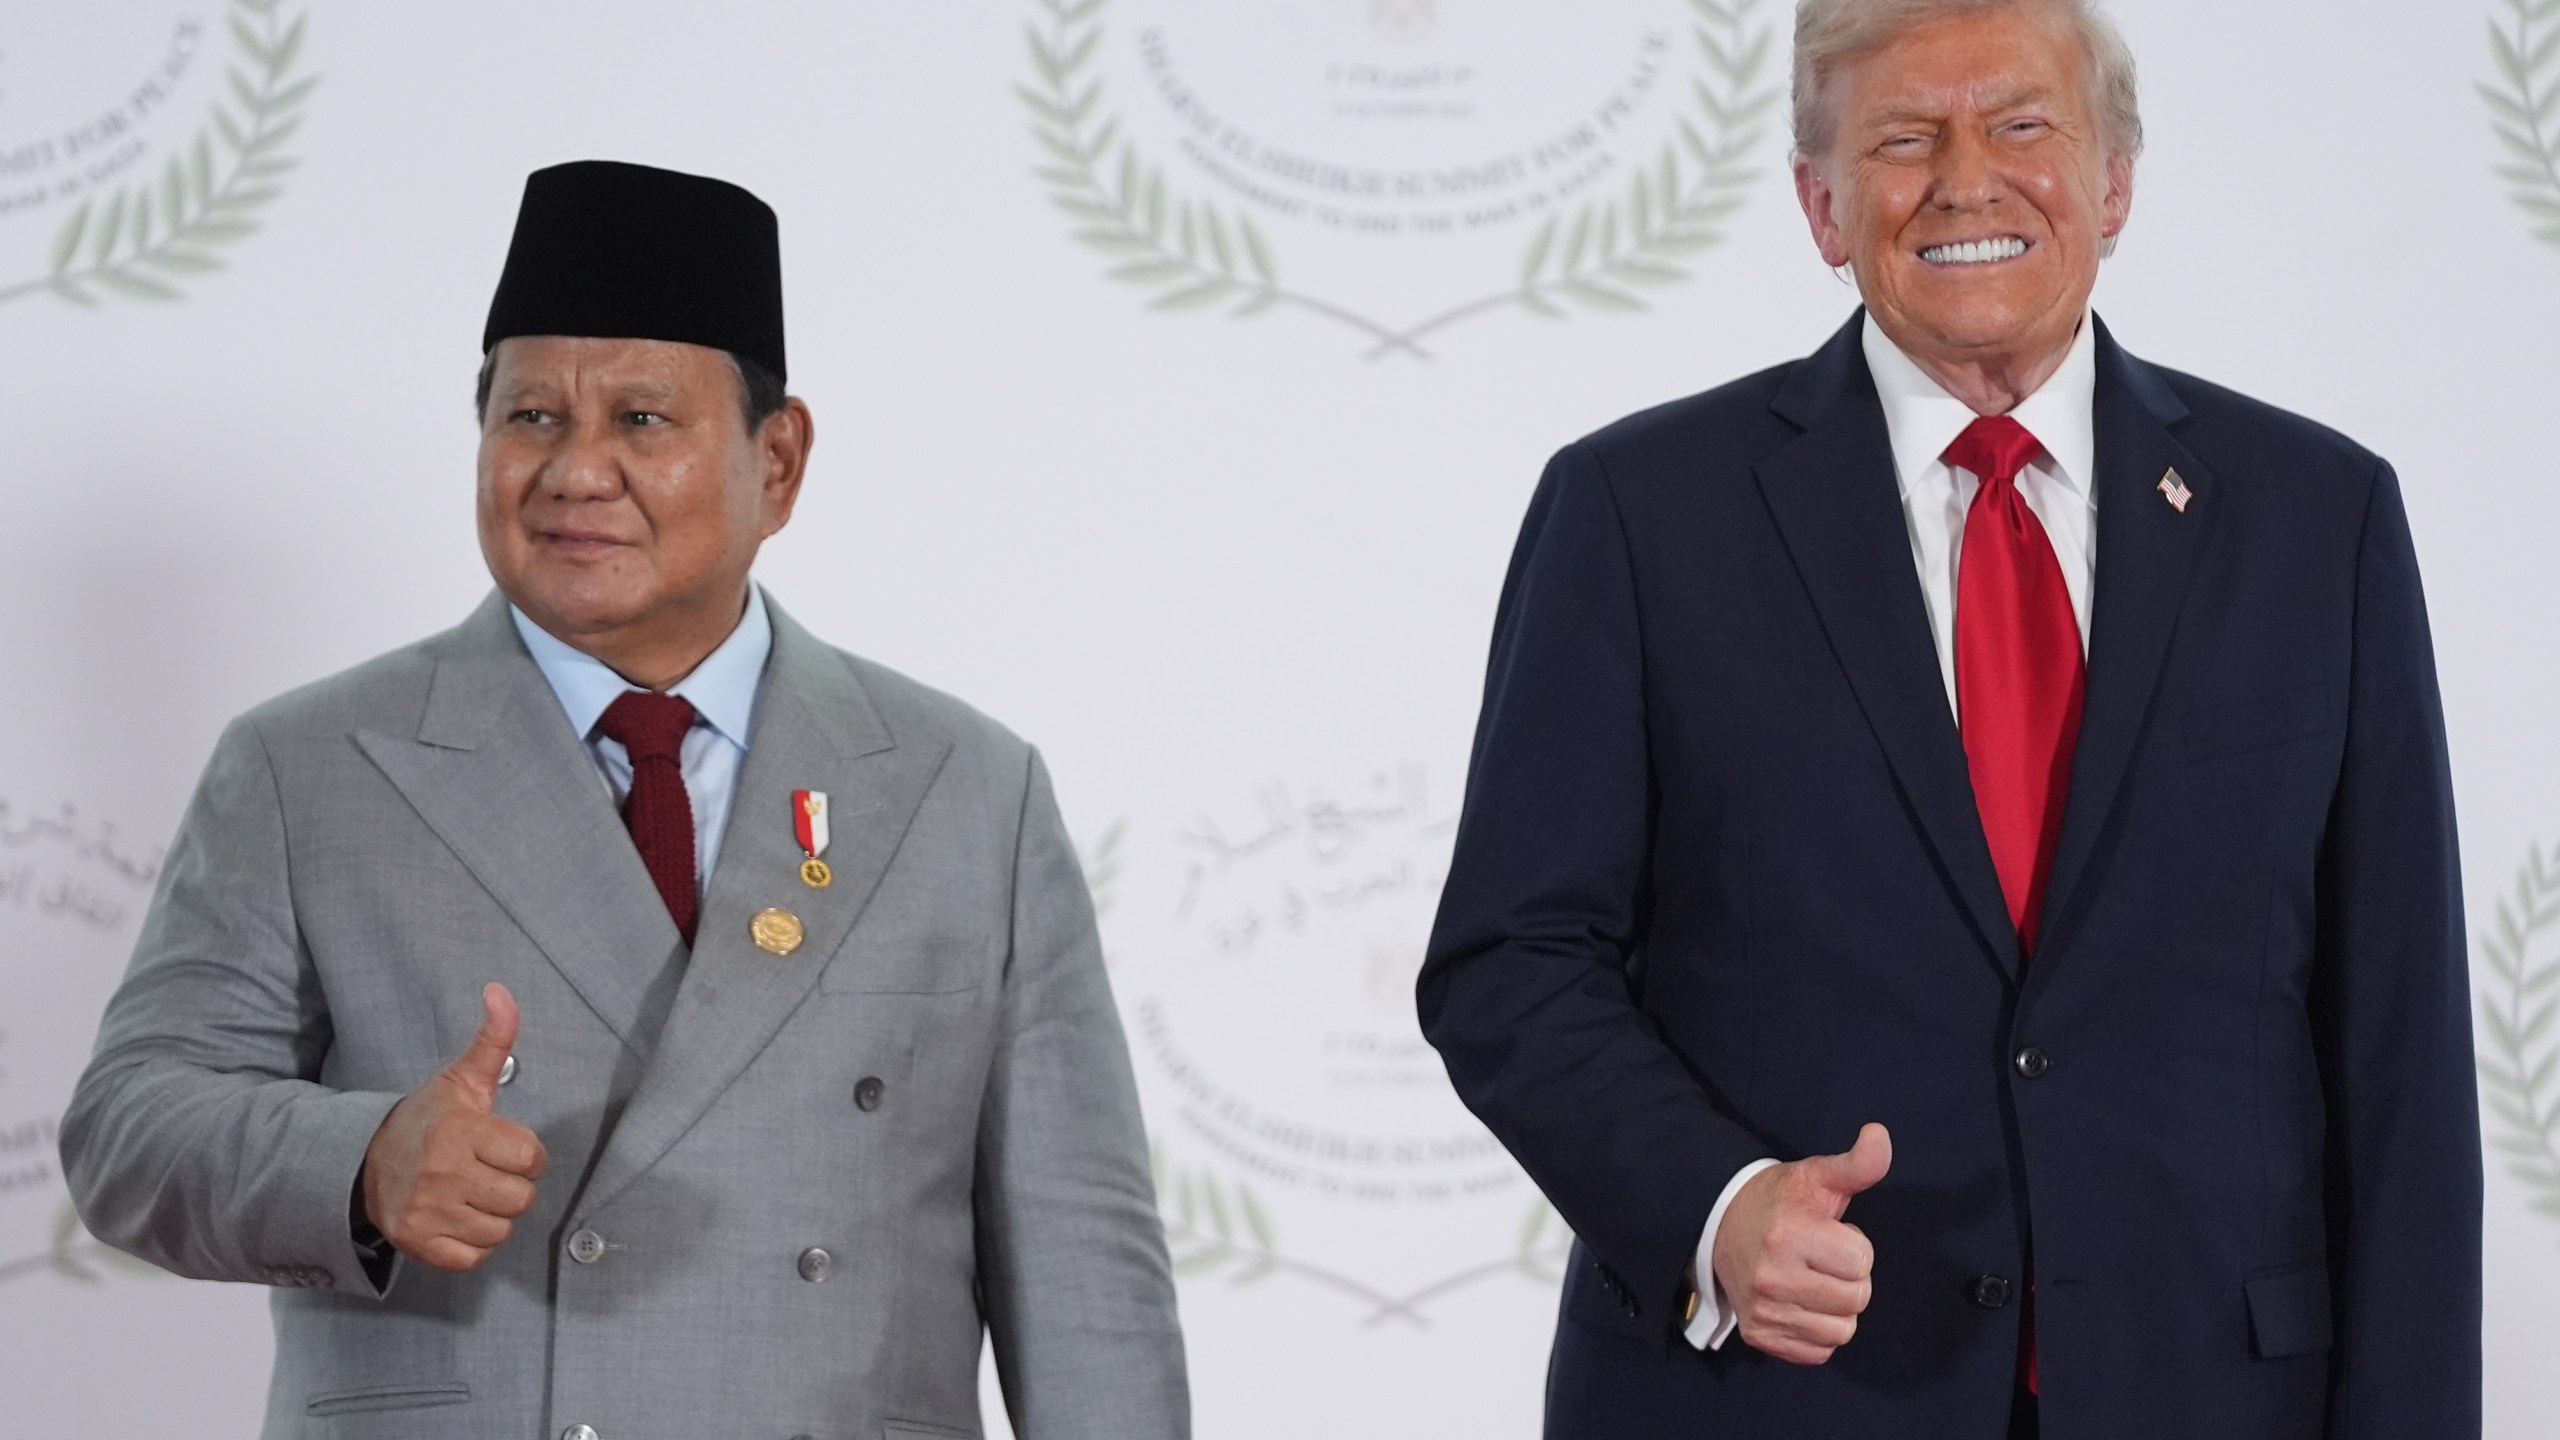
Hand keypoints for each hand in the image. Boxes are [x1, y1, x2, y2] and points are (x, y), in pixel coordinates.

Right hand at [359, 983, 547, 1272]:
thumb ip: (493, 1039)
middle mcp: (444, 1174)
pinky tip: (459, 1219)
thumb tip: (500, 990)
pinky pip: (473, 1258)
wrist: (365, 1163)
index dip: (527, 1155)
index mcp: (460, 1132)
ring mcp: (428, 1212)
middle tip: (487, 1173)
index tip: (506, 1148)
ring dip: (493, 1216)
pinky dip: (473, 1245)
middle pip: (520, 1199)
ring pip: (500, 1230)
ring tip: (471, 1194)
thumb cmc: (428, 1120)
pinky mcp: (417, 1244)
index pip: (531, 1158)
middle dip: (512, 1186)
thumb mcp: (461, 1080)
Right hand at [1710, 1122, 1890, 1364]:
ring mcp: (1764, 1311)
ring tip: (1812, 1280)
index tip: (1828, 1234)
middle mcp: (1772, 1276)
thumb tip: (1881, 1134)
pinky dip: (1817, 1332)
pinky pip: (1819, 1351)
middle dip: (1849, 1277)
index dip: (1854, 1245)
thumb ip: (1857, 1163)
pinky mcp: (1760, 1336)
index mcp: (1790, 1233)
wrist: (1719, 1225)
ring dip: (1836, 1308)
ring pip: (1842, 1330)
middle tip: (1821, 1258)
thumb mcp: (1816, 1176)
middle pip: (1857, 1298)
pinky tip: (1801, 1304)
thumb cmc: (1778, 1201)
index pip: (1862, 1261)